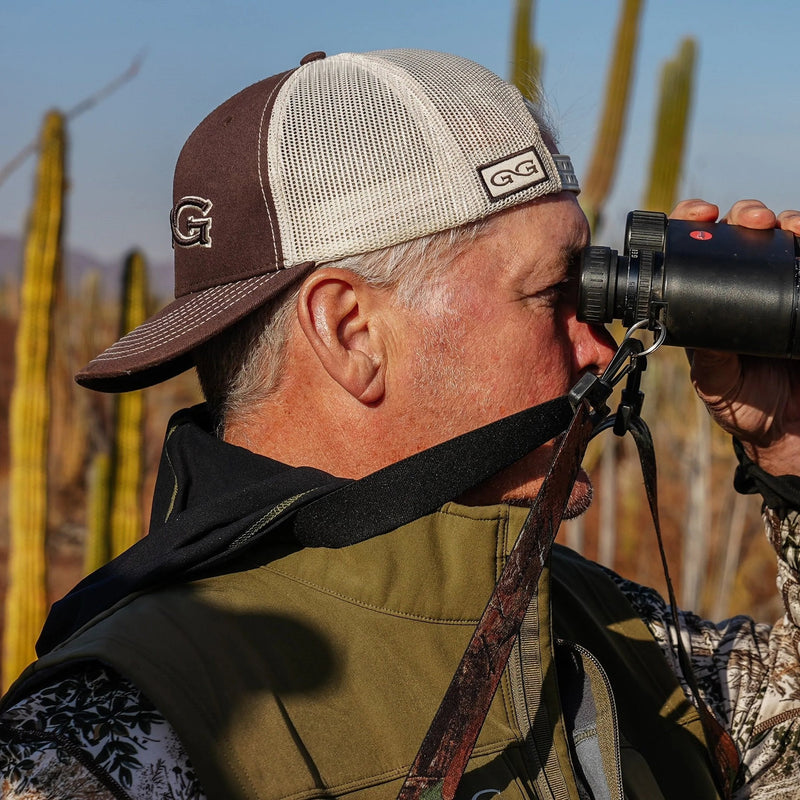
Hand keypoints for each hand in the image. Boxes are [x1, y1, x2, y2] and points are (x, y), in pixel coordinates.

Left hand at [670, 199, 799, 476]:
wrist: (792, 431)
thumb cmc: (744, 406)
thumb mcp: (715, 380)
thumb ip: (707, 354)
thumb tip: (690, 322)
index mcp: (712, 301)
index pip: (698, 251)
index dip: (694, 224)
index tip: (700, 214)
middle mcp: (748, 287)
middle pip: (746, 232)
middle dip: (748, 215)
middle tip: (751, 220)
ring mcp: (784, 288)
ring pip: (786, 237)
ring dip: (788, 221)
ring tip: (787, 226)